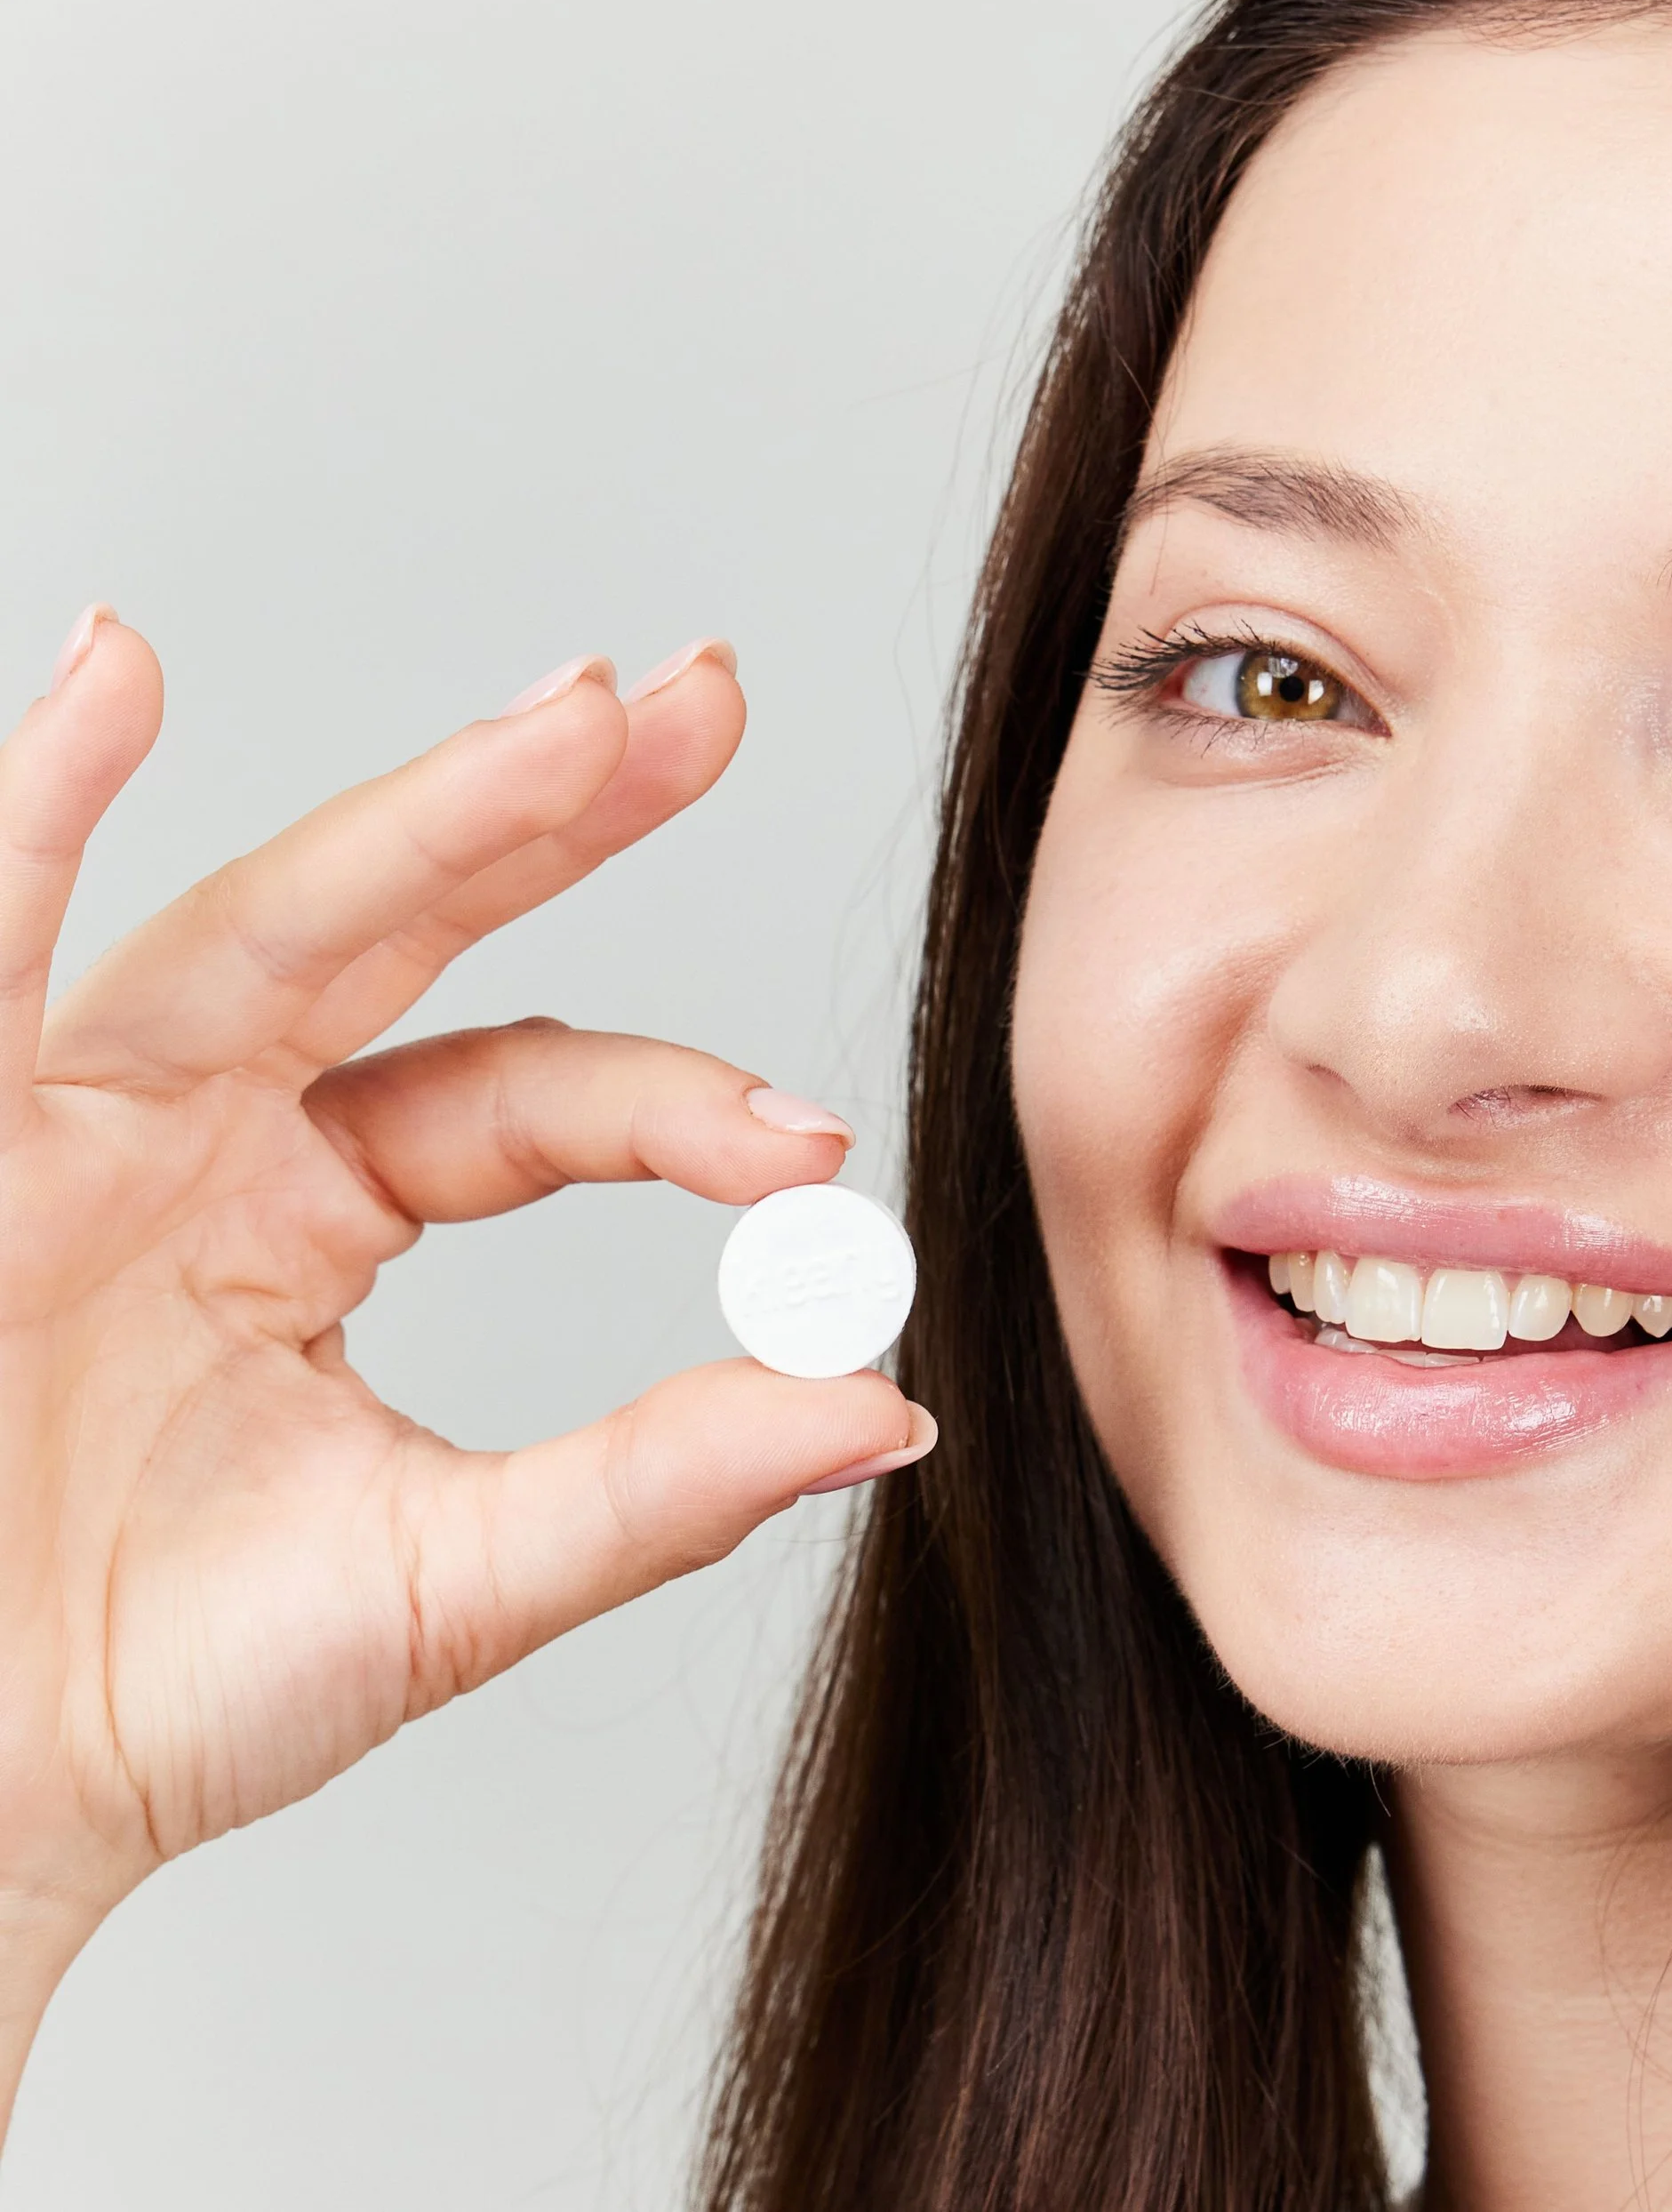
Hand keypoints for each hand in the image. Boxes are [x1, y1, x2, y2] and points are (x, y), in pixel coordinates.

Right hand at [0, 614, 930, 1988]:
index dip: (677, 1107)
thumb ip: (660, 1481)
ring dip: (418, 814)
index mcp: (313, 1211)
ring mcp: (73, 1123)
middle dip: (560, 811)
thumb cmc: (157, 1695)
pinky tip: (110, 675)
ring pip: (262, 926)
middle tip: (711, 700)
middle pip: (404, 930)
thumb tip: (888, 1409)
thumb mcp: (452, 1575)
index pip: (523, 1095)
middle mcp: (199, 1129)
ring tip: (578, 712)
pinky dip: (32, 816)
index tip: (815, 1150)